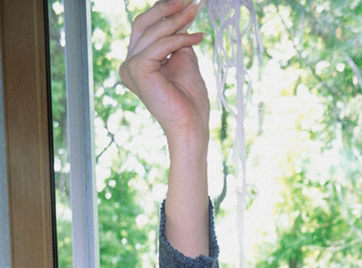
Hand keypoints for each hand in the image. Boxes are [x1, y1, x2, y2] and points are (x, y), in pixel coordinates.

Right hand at [119, 1, 208, 147]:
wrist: (191, 125)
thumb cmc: (190, 101)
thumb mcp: (184, 59)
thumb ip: (177, 39)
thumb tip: (180, 16)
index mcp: (137, 63)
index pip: (146, 28)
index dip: (163, 11)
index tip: (185, 2)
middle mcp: (129, 64)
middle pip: (143, 24)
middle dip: (166, 9)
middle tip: (189, 1)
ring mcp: (130, 67)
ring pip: (152, 32)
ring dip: (176, 20)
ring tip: (195, 12)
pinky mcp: (138, 70)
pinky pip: (160, 45)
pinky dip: (179, 39)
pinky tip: (197, 37)